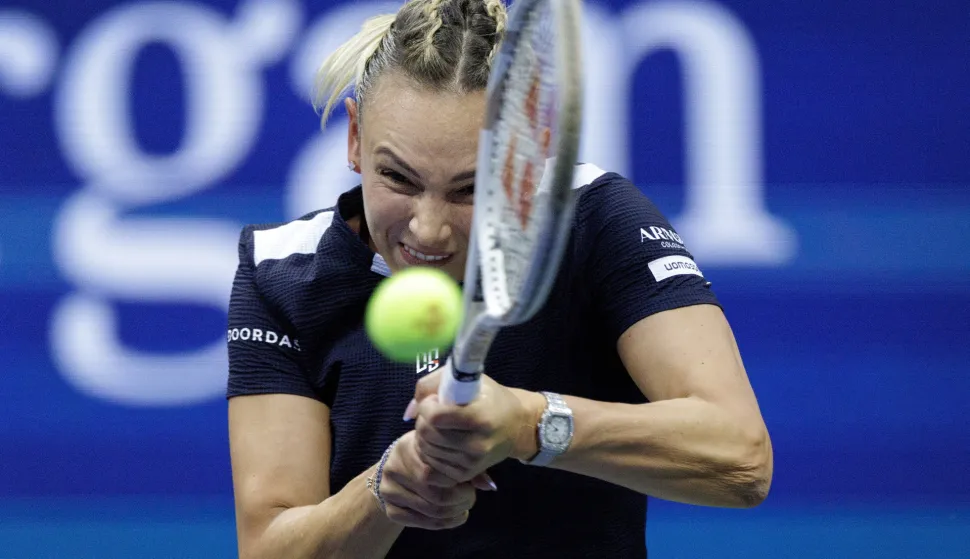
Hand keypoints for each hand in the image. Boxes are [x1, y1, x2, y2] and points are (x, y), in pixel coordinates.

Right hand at [375, 431, 493, 529]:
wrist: (398, 467)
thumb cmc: (428, 455)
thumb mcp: (444, 450)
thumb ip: (467, 463)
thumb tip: (489, 485)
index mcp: (407, 447)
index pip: (434, 472)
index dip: (458, 481)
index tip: (469, 482)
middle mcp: (393, 469)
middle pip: (434, 494)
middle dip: (460, 499)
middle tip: (471, 497)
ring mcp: (389, 491)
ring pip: (431, 511)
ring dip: (455, 513)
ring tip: (465, 507)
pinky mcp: (391, 510)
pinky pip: (422, 523)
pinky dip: (445, 523)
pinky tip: (456, 516)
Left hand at [406, 370, 545, 484]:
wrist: (515, 425)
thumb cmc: (488, 397)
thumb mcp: (466, 379)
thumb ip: (431, 385)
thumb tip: (409, 412)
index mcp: (479, 417)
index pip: (434, 417)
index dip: (427, 406)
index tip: (436, 400)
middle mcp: (477, 443)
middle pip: (426, 434)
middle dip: (423, 421)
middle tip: (435, 414)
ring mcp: (471, 462)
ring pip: (426, 451)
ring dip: (424, 436)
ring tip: (439, 427)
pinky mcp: (466, 474)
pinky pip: (431, 466)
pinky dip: (430, 452)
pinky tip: (441, 442)